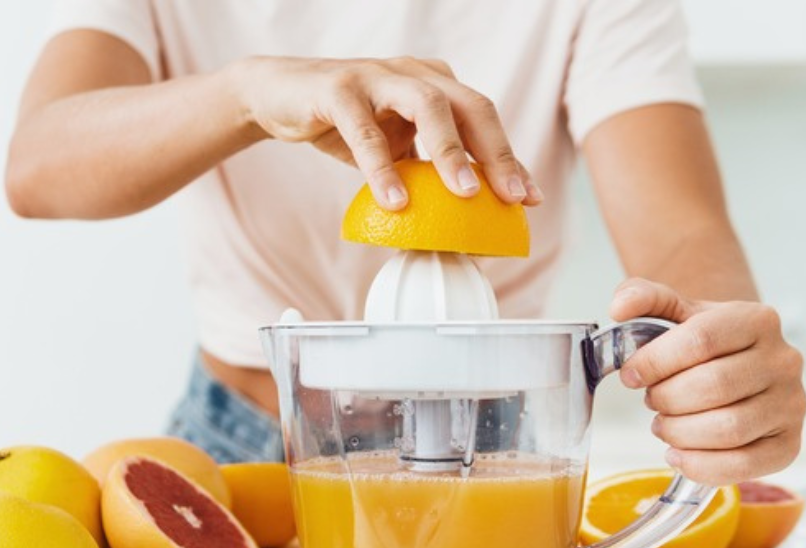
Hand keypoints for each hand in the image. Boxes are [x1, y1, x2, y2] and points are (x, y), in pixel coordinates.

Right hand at [230, 56, 541, 210]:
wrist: (278, 95)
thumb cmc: (341, 121)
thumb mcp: (390, 144)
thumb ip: (421, 165)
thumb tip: (455, 216)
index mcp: (433, 83)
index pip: (482, 118)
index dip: (508, 157)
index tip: (528, 198)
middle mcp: (413, 73)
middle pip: (469, 106)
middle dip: (495, 153)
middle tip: (511, 196)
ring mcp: (377, 77)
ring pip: (427, 106)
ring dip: (450, 152)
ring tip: (464, 195)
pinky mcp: (338, 89)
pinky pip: (366, 131)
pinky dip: (382, 167)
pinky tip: (395, 201)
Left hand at [610, 278, 805, 484]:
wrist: (738, 362)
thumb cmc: (702, 341)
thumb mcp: (674, 311)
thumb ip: (643, 298)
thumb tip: (619, 307)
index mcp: (757, 320)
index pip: (701, 340)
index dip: (655, 362)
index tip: (630, 375)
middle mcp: (783, 361)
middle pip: (713, 387)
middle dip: (666, 399)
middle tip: (651, 401)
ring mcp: (790, 404)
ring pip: (728, 429)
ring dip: (679, 432)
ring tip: (664, 424)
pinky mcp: (788, 444)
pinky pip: (743, 466)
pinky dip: (700, 465)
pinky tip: (678, 453)